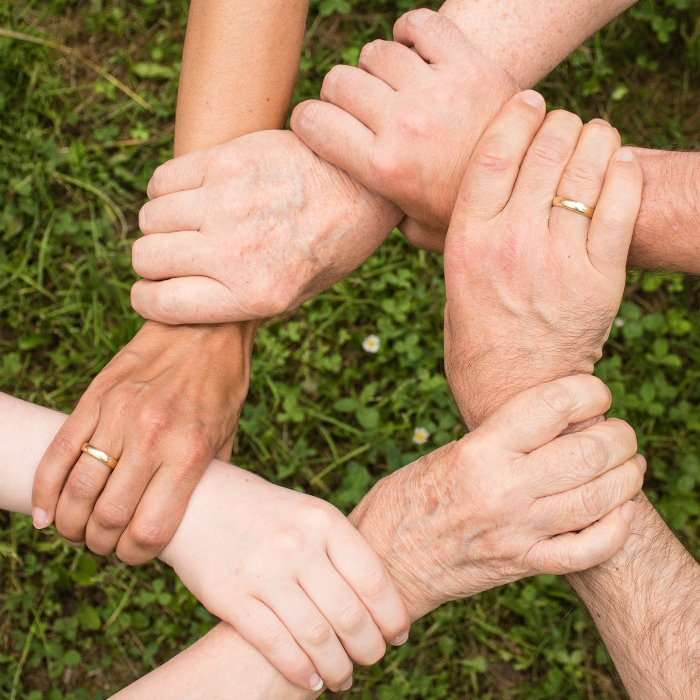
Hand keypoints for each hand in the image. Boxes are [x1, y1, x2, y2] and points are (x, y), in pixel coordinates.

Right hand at [31, 321, 254, 562]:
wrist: (204, 328)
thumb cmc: (221, 386)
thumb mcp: (227, 437)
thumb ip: (204, 480)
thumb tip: (185, 521)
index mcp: (189, 453)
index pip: (150, 530)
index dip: (136, 555)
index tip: (134, 554)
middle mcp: (152, 437)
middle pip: (107, 517)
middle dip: (101, 544)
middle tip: (104, 544)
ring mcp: (118, 415)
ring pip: (77, 490)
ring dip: (71, 524)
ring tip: (78, 530)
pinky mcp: (95, 398)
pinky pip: (58, 453)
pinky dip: (45, 490)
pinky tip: (46, 513)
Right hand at [131, 130, 401, 323]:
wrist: (364, 186)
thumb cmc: (331, 245)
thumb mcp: (297, 294)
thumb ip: (239, 301)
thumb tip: (182, 299)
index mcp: (255, 295)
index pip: (160, 304)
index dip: (148, 299)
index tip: (155, 290)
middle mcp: (236, 252)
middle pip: (146, 257)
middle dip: (153, 262)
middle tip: (177, 255)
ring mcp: (229, 203)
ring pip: (150, 218)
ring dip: (161, 224)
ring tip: (189, 223)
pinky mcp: (228, 161)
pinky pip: (163, 179)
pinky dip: (166, 190)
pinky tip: (193, 194)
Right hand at [160, 461, 409, 692]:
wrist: (199, 500)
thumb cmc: (265, 512)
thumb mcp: (308, 513)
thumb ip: (340, 549)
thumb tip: (380, 600)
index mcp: (323, 520)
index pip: (373, 579)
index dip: (392, 615)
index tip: (398, 635)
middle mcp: (297, 544)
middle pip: (349, 614)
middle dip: (369, 648)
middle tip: (373, 659)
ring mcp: (263, 571)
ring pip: (316, 637)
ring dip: (338, 668)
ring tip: (344, 678)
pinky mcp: (231, 597)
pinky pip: (276, 645)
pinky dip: (300, 671)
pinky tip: (312, 681)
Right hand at [290, 9, 517, 251]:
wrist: (531, 187)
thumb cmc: (465, 211)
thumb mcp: (416, 228)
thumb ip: (380, 213)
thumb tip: (355, 204)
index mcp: (383, 169)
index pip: (312, 121)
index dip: (308, 120)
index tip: (320, 125)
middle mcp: (404, 125)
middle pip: (339, 81)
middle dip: (340, 94)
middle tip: (360, 108)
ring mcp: (437, 91)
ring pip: (375, 52)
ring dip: (377, 67)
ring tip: (393, 86)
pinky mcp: (470, 64)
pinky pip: (420, 25)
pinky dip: (411, 32)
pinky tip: (415, 52)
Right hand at [350, 375, 643, 618]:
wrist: (384, 562)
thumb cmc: (406, 500)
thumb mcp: (446, 453)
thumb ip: (498, 440)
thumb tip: (549, 424)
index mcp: (479, 451)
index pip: (552, 405)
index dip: (589, 391)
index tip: (596, 393)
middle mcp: (503, 488)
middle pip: (589, 451)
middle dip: (619, 436)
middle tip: (620, 432)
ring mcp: (517, 530)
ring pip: (598, 499)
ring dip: (627, 477)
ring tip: (630, 465)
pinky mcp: (522, 564)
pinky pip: (586, 551)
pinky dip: (616, 530)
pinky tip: (622, 511)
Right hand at [442, 91, 642, 427]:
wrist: (515, 391)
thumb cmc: (476, 335)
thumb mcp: (452, 280)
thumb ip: (457, 233)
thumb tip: (456, 190)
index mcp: (468, 241)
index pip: (494, 152)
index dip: (516, 114)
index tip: (529, 99)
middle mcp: (511, 244)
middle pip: (545, 150)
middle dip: (559, 123)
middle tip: (564, 124)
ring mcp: (558, 260)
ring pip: (586, 169)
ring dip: (595, 139)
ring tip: (593, 137)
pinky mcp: (600, 279)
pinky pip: (621, 205)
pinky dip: (624, 172)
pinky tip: (618, 164)